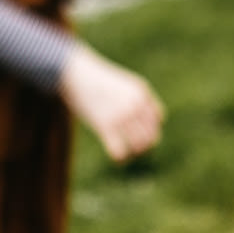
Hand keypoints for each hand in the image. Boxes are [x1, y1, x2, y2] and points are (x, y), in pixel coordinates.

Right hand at [58, 44, 163, 163]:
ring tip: (125, 153)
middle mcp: (135, 105)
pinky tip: (116, 158)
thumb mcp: (125, 84)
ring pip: (138, 146)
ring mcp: (121, 115)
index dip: (152, 131)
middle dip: (144, 146)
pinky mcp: (105, 125)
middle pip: (151, 136)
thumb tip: (155, 120)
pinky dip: (120, 158)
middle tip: (133, 149)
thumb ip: (139, 99)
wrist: (76, 74)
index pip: (158, 120)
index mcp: (141, 93)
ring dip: (133, 154)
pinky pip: (120, 151)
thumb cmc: (97, 80)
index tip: (140, 135)